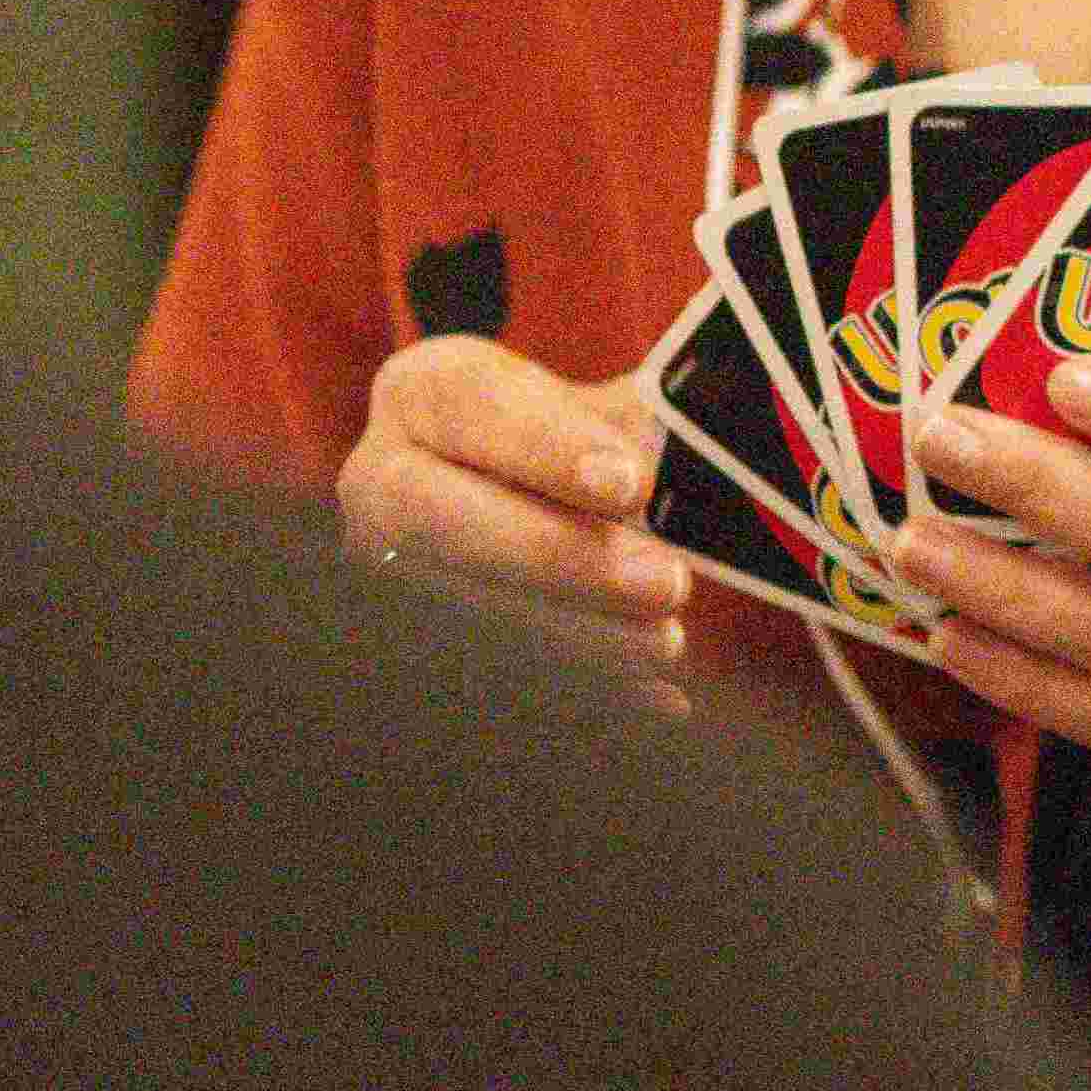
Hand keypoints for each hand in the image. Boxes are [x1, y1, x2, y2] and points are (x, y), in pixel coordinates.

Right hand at [339, 333, 688, 691]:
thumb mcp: (605, 409)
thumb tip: (708, 448)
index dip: (546, 448)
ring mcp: (388, 572)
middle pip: (439, 520)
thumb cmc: (580, 441)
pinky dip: (578, 690)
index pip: (470, 404)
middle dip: (556, 558)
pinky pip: (488, 674)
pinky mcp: (422, 642)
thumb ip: (645, 422)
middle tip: (664, 582)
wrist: (532, 498)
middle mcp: (382, 480)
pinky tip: (653, 698)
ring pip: (461, 610)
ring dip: (571, 637)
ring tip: (665, 643)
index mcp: (427, 392)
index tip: (629, 484)